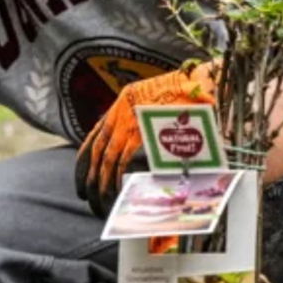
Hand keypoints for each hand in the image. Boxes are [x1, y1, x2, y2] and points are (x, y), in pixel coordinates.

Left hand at [74, 61, 219, 215]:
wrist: (199, 80)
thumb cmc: (188, 92)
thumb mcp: (160, 101)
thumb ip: (148, 120)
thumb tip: (143, 146)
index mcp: (124, 102)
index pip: (96, 134)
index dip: (85, 158)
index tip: (82, 176)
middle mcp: (121, 111)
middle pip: (97, 149)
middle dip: (89, 176)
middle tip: (86, 196)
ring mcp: (129, 120)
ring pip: (106, 157)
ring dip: (101, 182)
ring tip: (101, 201)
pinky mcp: (141, 129)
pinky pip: (123, 159)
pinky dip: (118, 176)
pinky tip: (117, 191)